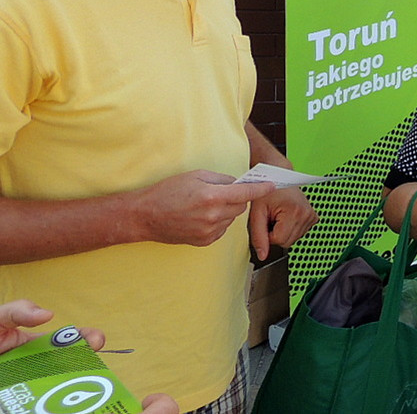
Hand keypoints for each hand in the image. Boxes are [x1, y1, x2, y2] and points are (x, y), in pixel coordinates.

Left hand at [0, 301, 180, 412]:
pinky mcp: (22, 401)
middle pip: (73, 367)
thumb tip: (50, 314)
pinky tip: (61, 405)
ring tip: (86, 389)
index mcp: (39, 346)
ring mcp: (31, 386)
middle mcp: (39, 366)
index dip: (88, 340)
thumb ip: (19, 310)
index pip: (71, 342)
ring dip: (75, 389)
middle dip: (90, 365)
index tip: (97, 341)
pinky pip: (42, 405)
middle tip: (95, 366)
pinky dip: (53, 405)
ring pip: (60, 389)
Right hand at [136, 170, 274, 247]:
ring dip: (226, 211)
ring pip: (232, 219)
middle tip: (220, 193)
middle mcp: (213, 215)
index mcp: (212, 196)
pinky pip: (222, 229)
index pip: (245, 192)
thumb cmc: (167, 192)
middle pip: (241, 206)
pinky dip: (218, 222)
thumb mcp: (195, 176)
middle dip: (237, 198)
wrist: (145, 216)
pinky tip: (201, 217)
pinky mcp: (205, 241)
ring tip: (205, 206)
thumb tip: (237, 184)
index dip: (261, 189)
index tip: (272, 186)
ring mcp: (209, 231)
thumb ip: (220, 179)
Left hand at [249, 187, 318, 259]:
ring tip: (279, 215)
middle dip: (276, 233)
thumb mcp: (257, 212)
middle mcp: (306, 214)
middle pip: (287, 242)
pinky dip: (290, 228)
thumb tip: (262, 255)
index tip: (266, 220)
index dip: (268, 234)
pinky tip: (287, 216)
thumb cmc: (268, 190)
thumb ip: (258, 236)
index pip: (279, 240)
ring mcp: (311, 216)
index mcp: (294, 212)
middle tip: (272, 217)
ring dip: (283, 231)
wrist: (280, 176)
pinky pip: (299, 233)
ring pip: (293, 239)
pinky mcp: (313, 217)